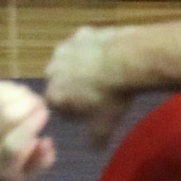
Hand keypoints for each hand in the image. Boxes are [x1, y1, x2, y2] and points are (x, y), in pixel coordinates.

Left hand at [0, 80, 56, 180]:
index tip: (45, 114)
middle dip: (28, 105)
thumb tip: (45, 142)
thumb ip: (40, 161)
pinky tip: (20, 95)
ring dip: (21, 95)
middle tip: (42, 104)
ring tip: (33, 99)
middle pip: (5, 117)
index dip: (31, 125)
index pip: (13, 145)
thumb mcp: (27, 175)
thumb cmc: (6, 169)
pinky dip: (10, 89)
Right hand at [43, 26, 136, 148]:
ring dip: (81, 68)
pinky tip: (108, 56)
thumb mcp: (105, 125)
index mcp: (54, 95)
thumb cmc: (113, 97)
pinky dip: (91, 50)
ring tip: (104, 74)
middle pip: (61, 83)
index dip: (74, 112)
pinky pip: (83, 44)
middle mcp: (52, 70)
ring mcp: (65, 49)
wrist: (129, 61)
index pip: (57, 108)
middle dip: (74, 88)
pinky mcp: (80, 33)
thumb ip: (94, 139)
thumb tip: (94, 148)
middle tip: (98, 94)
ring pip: (69, 62)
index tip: (90, 113)